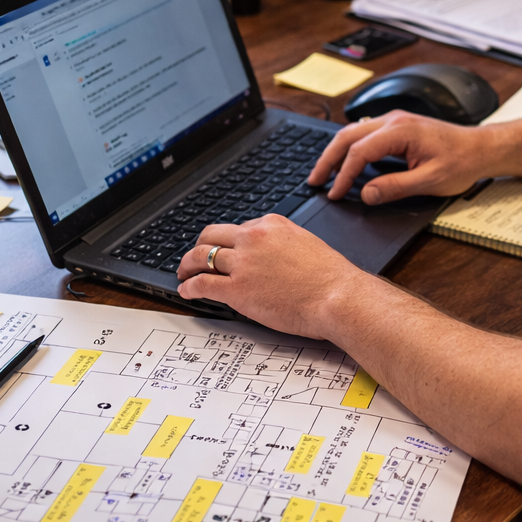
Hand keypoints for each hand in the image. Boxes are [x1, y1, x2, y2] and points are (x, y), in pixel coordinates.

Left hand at [176, 215, 373, 338]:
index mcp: (272, 224)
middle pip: (211, 236)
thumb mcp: (307, 245)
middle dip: (200, 247)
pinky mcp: (236, 289)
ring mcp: (243, 263)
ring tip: (184, 273)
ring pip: (201, 257)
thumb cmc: (331, 278)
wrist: (338, 297)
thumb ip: (284, 245)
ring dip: (187, 266)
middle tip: (194, 258)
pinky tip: (186, 291)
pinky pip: (202, 284)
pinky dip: (188, 286)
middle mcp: (253, 239)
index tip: (223, 251)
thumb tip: (271, 258)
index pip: (238, 228)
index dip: (227, 242)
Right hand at [308, 110, 495, 203]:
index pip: (360, 152)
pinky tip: (345, 163)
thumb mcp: (430, 181)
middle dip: (328, 160)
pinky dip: (350, 149)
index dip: (343, 175)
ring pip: (353, 132)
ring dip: (336, 152)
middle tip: (314, 182)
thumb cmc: (462, 161)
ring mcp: (394, 120)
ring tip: (323, 174)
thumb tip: (366, 195)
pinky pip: (365, 134)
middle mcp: (394, 120)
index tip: (335, 194)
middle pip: (348, 136)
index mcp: (400, 130)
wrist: (482, 148)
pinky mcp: (397, 126)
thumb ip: (396, 188)